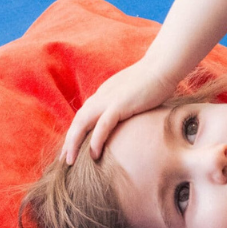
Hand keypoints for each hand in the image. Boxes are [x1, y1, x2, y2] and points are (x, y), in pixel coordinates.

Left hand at [61, 58, 177, 164]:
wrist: (162, 66)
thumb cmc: (153, 81)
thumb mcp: (132, 95)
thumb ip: (124, 105)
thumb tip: (124, 118)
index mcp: (103, 95)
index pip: (83, 117)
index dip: (75, 134)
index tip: (70, 150)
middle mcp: (101, 97)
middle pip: (78, 121)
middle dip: (68, 142)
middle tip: (64, 161)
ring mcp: (109, 100)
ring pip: (83, 123)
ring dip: (74, 143)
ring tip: (70, 161)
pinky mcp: (120, 103)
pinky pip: (103, 124)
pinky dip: (96, 139)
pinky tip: (93, 154)